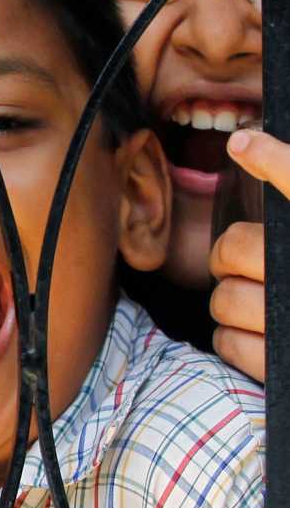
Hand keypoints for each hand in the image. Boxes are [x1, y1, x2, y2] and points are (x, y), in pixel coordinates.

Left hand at [211, 129, 281, 383]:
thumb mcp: (287, 236)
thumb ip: (284, 196)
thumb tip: (244, 143)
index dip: (275, 161)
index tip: (244, 143)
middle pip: (234, 248)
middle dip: (229, 255)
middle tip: (246, 263)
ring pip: (224, 299)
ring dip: (234, 301)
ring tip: (265, 304)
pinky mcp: (282, 364)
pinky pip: (227, 342)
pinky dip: (235, 340)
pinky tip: (262, 336)